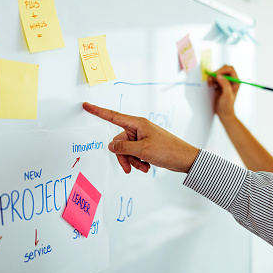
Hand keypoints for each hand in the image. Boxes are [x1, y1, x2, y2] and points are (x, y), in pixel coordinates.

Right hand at [83, 102, 199, 173]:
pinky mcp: (146, 145)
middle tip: (130, 167)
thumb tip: (111, 146)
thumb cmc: (168, 151)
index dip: (98, 111)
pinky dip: (137, 161)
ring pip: (126, 149)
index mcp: (138, 123)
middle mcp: (138, 128)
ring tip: (143, 168)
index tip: (86, 105)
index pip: (113, 116)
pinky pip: (134, 153)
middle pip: (119, 141)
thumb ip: (124, 148)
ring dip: (132, 160)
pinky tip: (146, 167)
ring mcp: (142, 137)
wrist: (185, 159)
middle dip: (124, 156)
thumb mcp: (143, 151)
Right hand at [208, 65, 239, 121]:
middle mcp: (231, 81)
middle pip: (224, 69)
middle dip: (217, 72)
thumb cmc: (227, 106)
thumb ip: (224, 84)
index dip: (222, 70)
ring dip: (213, 76)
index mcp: (236, 81)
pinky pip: (215, 78)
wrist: (223, 113)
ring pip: (218, 73)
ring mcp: (225, 82)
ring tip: (210, 83)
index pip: (230, 69)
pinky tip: (210, 85)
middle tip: (211, 78)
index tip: (216, 74)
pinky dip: (211, 80)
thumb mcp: (227, 95)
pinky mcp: (219, 85)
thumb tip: (219, 76)